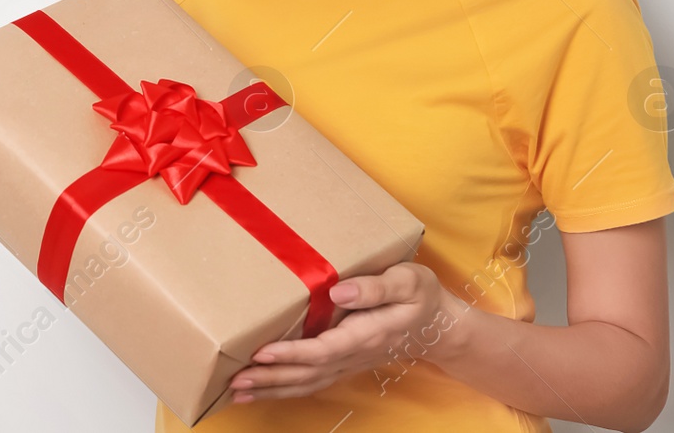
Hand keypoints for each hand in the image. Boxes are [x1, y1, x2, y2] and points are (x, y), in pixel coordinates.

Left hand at [227, 261, 462, 403]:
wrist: (438, 325)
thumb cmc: (420, 295)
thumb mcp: (408, 281)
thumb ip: (375, 288)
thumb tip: (339, 292)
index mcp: (366, 333)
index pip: (323, 349)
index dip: (292, 353)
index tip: (262, 352)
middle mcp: (354, 354)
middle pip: (308, 373)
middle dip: (271, 378)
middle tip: (235, 380)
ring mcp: (349, 363)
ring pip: (307, 382)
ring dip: (273, 389)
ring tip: (238, 392)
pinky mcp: (344, 364)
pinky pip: (312, 381)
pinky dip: (286, 388)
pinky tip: (263, 389)